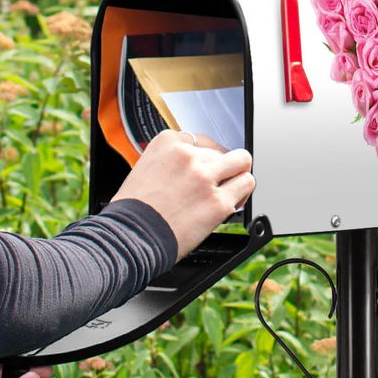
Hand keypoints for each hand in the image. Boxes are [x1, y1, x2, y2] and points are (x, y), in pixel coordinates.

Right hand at [110, 128, 254, 259]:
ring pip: (242, 162)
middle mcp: (187, 155)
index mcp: (167, 143)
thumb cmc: (133, 210)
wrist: (131, 237)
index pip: (202, 141)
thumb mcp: (145, 168)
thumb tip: (190, 166)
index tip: (205, 168)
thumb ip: (170, 161)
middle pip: (221, 152)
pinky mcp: (218, 201)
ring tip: (229, 188)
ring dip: (236, 176)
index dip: (205, 157)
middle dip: (220, 168)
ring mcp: (204, 177)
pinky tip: (231, 202)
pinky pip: (246, 185)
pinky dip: (241, 194)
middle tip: (215, 183)